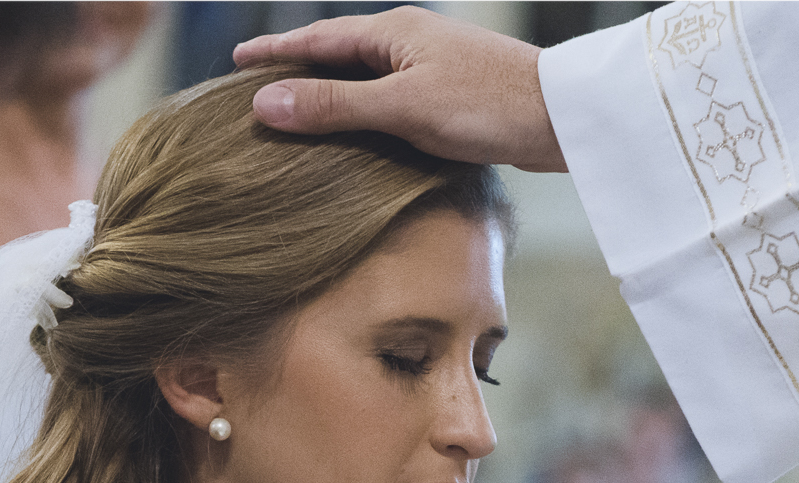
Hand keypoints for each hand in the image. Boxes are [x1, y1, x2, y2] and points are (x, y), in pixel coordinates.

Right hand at [231, 6, 567, 172]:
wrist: (560, 118)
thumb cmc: (485, 104)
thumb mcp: (401, 107)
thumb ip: (334, 107)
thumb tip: (266, 103)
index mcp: (394, 32)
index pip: (318, 39)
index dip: (276, 51)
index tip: (238, 60)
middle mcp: (410, 42)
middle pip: (338, 55)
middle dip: (298, 70)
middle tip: (258, 88)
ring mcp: (431, 68)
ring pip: (365, 79)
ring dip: (329, 94)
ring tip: (298, 114)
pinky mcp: (450, 96)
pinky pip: (388, 100)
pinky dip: (361, 114)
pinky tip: (356, 136)